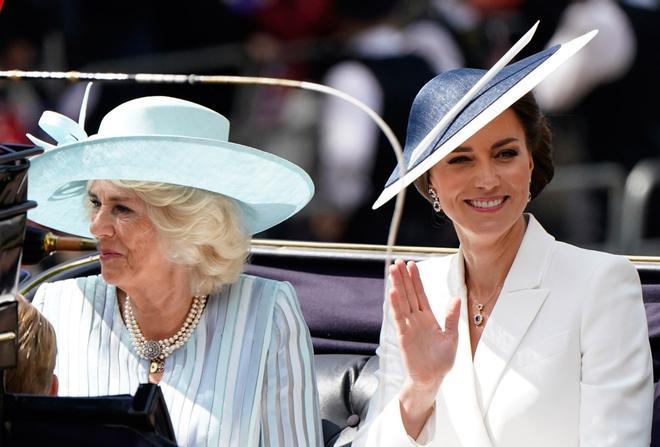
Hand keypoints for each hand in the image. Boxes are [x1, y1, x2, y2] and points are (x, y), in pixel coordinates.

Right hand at [389, 259, 460, 388]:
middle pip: (408, 294)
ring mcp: (409, 326)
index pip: (420, 294)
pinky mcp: (403, 335)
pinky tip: (392, 291)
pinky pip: (399, 317)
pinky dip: (396, 304)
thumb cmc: (441, 361)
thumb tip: (456, 298)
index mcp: (428, 318)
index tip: (411, 265)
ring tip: (393, 270)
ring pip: (402, 301)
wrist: (432, 379)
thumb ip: (452, 318)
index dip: (416, 279)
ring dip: (397, 285)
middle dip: (403, 277)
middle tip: (397, 262)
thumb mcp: (451, 337)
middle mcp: (416, 319)